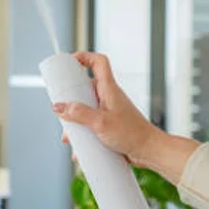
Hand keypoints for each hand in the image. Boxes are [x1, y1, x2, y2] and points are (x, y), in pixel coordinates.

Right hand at [52, 52, 158, 166]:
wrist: (149, 151)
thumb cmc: (132, 134)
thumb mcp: (100, 122)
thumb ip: (79, 114)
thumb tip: (59, 107)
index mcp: (109, 89)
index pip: (98, 62)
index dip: (84, 57)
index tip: (69, 62)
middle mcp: (108, 97)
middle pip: (85, 88)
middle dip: (71, 100)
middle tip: (61, 109)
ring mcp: (109, 111)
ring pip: (85, 110)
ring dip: (75, 122)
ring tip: (69, 136)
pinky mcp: (109, 125)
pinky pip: (91, 125)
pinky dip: (83, 135)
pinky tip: (79, 148)